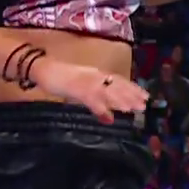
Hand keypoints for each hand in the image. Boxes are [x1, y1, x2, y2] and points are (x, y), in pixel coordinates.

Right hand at [31, 59, 148, 123]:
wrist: (44, 69)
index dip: (132, 88)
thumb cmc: (61, 78)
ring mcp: (85, 81)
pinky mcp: (75, 87)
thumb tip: (109, 119)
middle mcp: (94, 75)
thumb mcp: (81, 91)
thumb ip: (96, 104)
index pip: (118, 80)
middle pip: (116, 85)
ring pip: (106, 91)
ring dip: (119, 99)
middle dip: (131, 95)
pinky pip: (90, 98)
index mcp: (96, 74)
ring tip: (132, 109)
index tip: (145, 96)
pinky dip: (100, 107)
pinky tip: (108, 116)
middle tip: (144, 104)